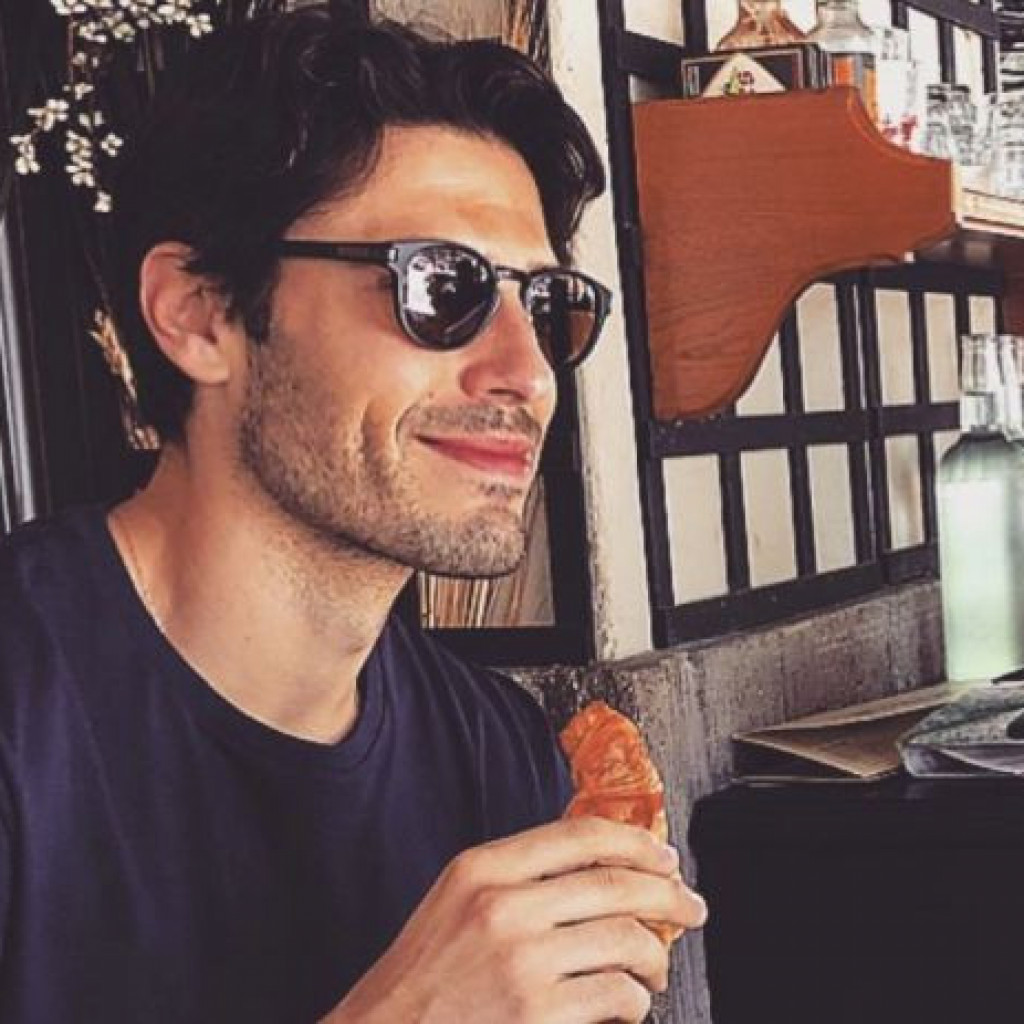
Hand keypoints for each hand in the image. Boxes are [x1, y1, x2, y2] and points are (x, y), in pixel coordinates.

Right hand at [322, 816, 707, 1023]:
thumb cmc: (421, 977)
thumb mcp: (456, 901)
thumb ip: (518, 876)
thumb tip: (598, 868)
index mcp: (483, 868)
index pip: (581, 834)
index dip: (636, 842)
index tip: (665, 856)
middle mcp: (504, 906)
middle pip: (616, 885)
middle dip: (669, 895)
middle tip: (692, 906)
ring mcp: (523, 963)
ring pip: (627, 941)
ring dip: (656, 955)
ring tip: (656, 965)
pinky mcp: (538, 1015)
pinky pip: (616, 997)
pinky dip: (635, 1002)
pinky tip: (627, 1005)